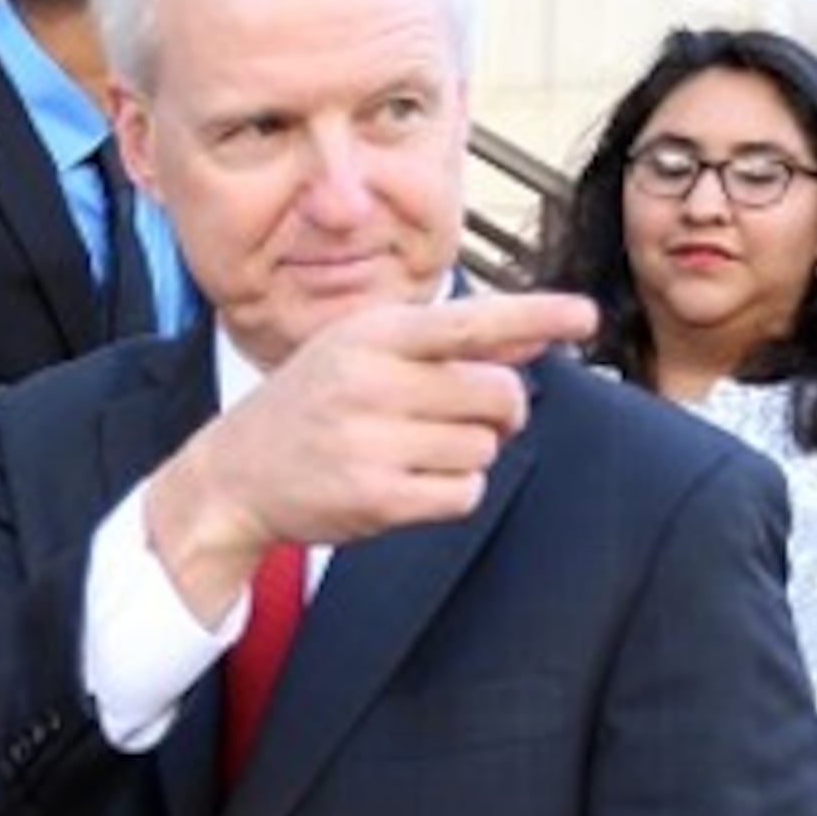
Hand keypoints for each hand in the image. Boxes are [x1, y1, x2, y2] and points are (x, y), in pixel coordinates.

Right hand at [141, 292, 595, 618]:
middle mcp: (369, 382)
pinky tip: (415, 482)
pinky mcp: (374, 499)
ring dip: (469, 453)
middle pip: (496, 395)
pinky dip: (454, 491)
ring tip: (417, 449)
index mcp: (370, 335)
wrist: (233, 475)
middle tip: (474, 417)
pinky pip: (463, 494)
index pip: (469, 321)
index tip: (583, 316)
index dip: (534, 317)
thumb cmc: (309, 405)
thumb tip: (531, 338)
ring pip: (483, 448)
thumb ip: (446, 345)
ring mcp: (369, 442)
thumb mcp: (362, 353)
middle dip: (500, 412)